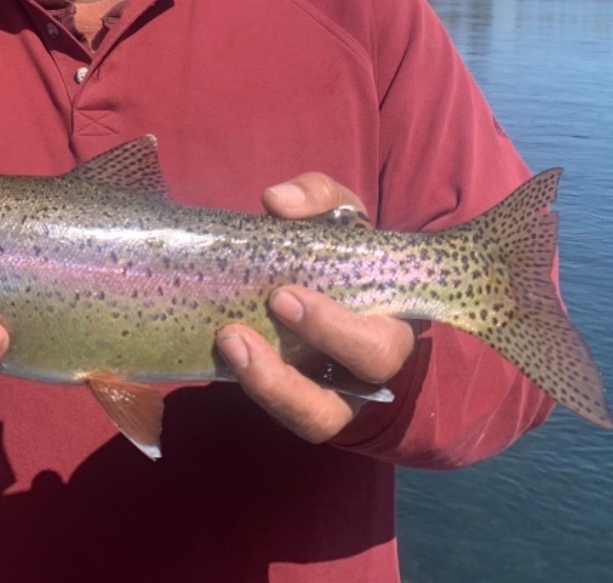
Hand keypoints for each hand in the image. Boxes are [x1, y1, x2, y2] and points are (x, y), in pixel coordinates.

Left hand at [214, 172, 416, 442]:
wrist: (319, 283)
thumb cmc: (338, 249)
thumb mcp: (336, 213)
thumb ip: (315, 196)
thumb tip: (278, 201)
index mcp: (391, 319)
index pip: (384, 339)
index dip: (338, 327)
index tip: (286, 294)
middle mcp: (370, 366)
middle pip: (364, 374)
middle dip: (317, 341)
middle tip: (270, 304)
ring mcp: (336, 393)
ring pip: (319, 416)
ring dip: (273, 385)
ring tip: (229, 342)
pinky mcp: (298, 403)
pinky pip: (284, 413)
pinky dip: (253, 389)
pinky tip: (221, 355)